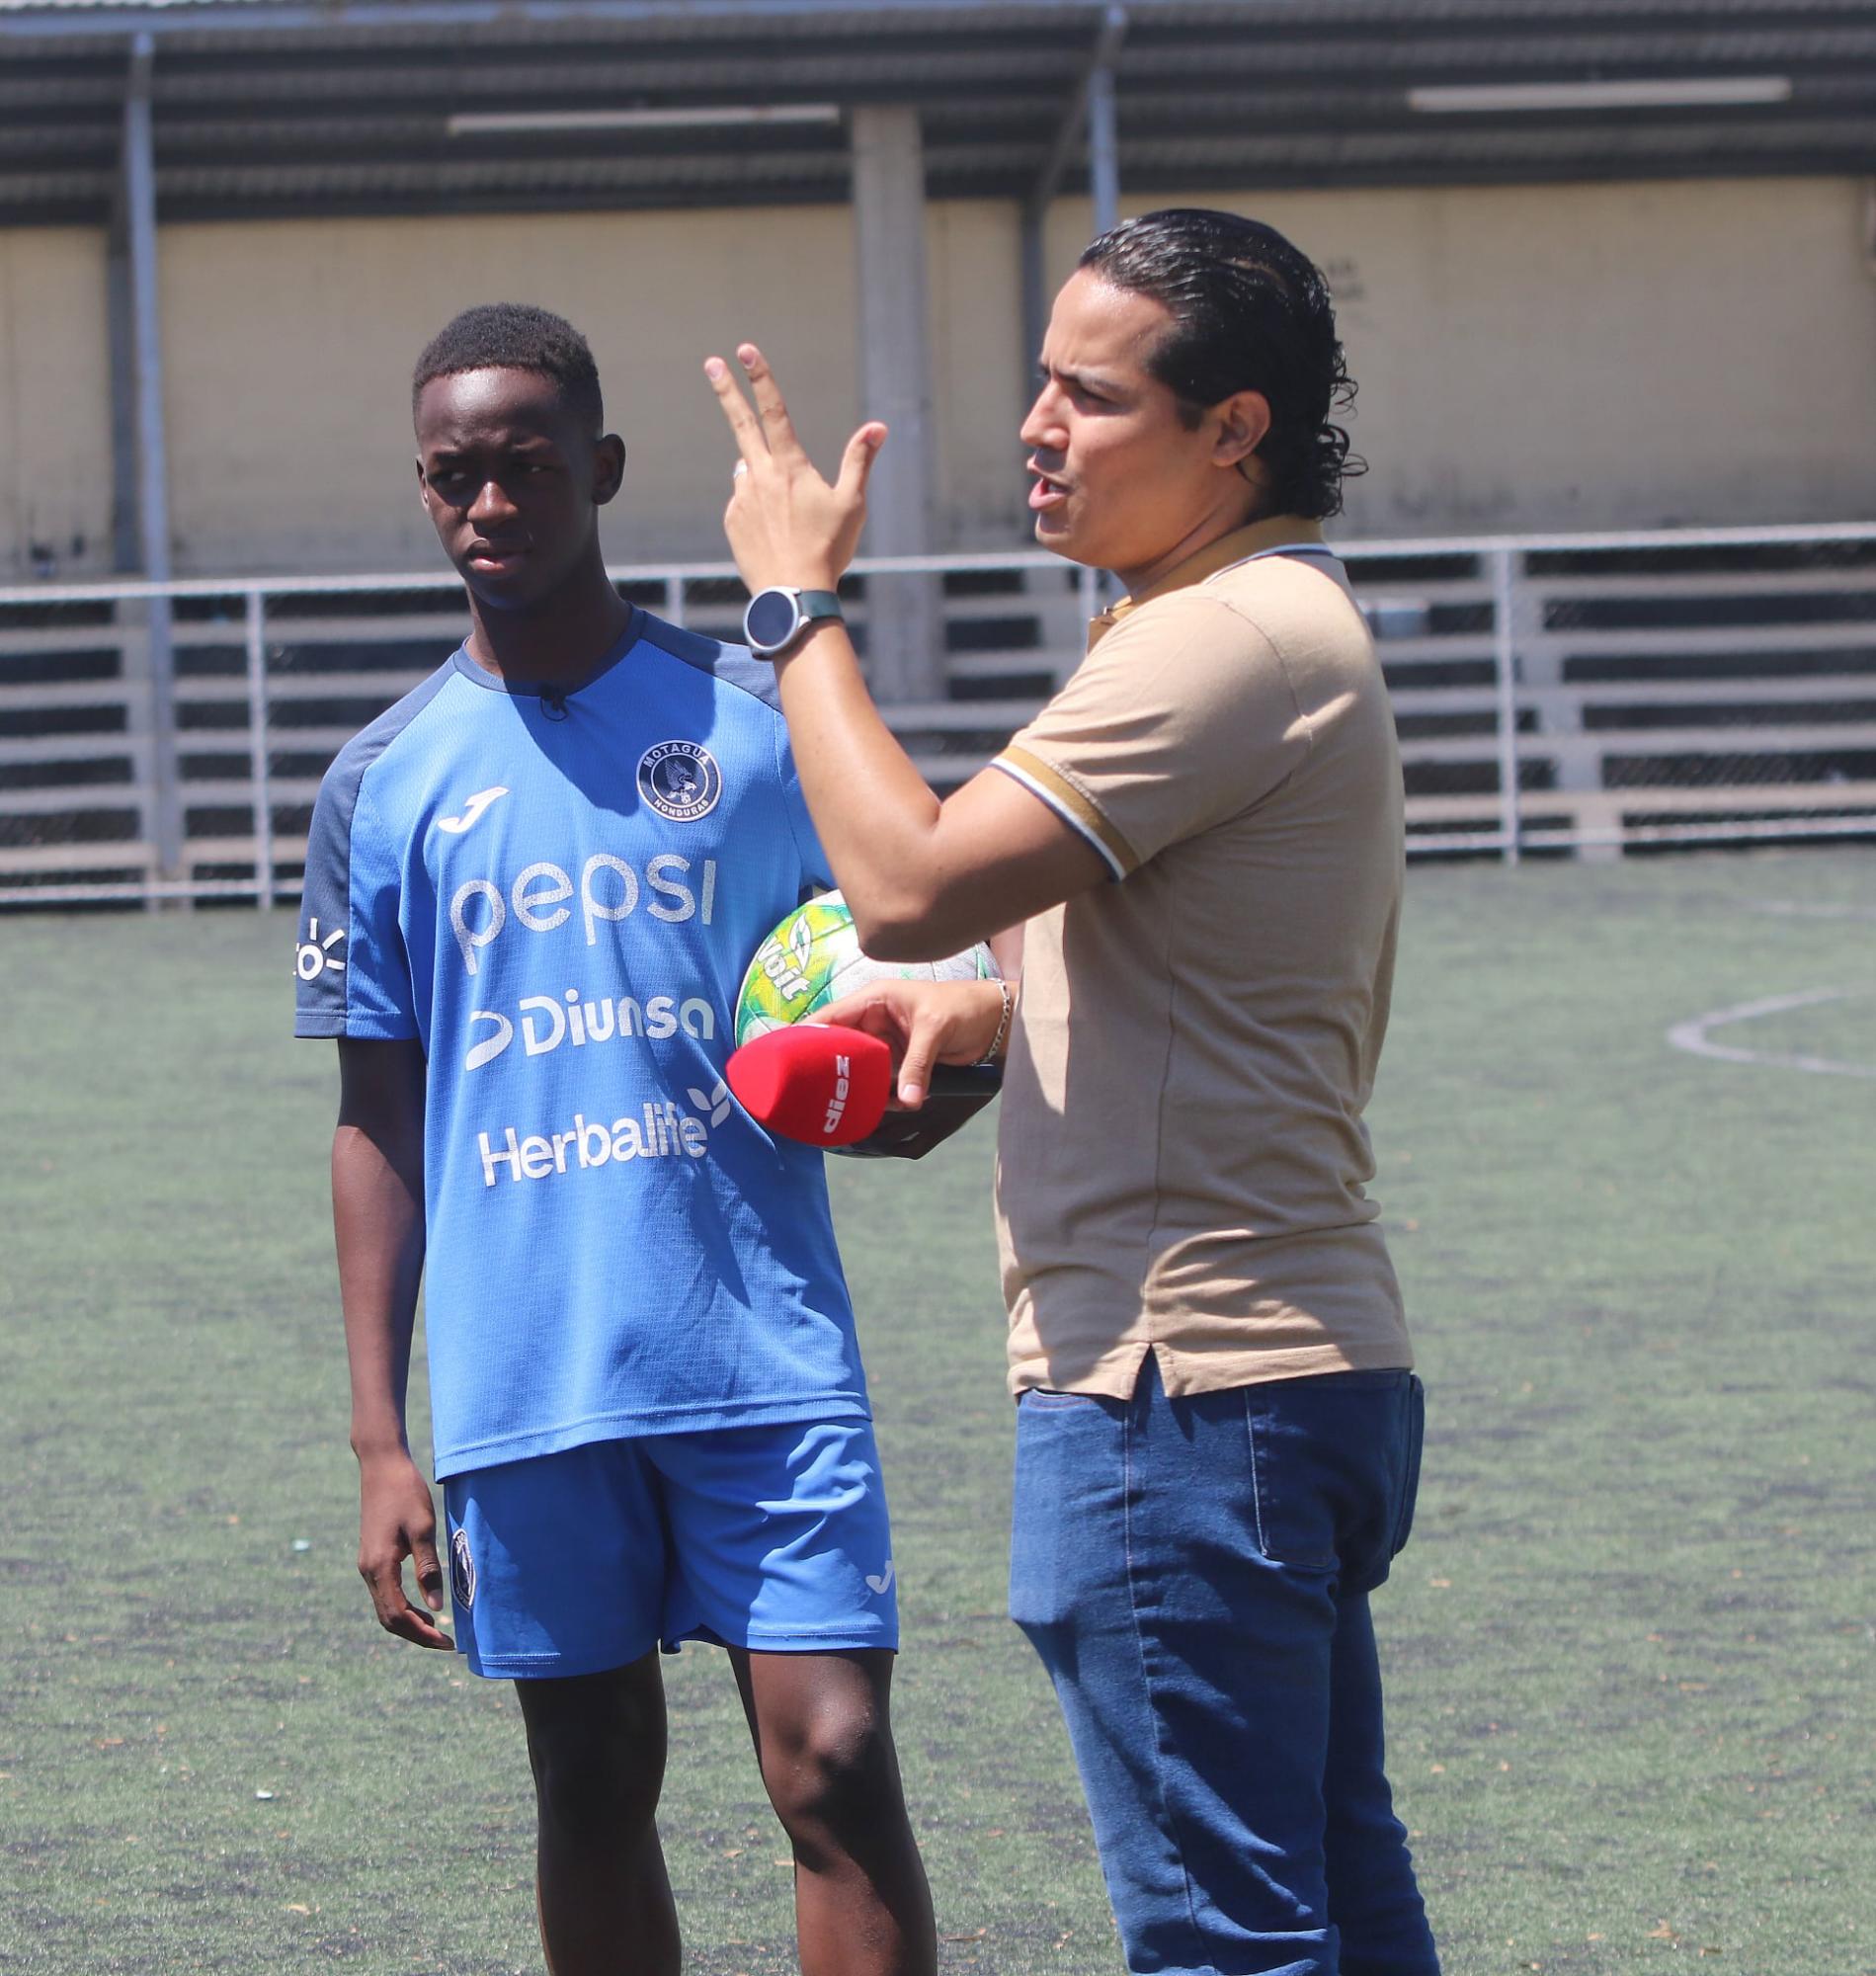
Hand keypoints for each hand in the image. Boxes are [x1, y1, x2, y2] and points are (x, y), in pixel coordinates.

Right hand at [356, 1449, 451, 1649]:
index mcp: (379, 1567)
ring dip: (408, 1623)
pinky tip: (422, 1606)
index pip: (399, 1615)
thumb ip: (428, 1568)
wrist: (382, 1467)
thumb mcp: (422, 1528)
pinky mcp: (372, 1558)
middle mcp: (368, 1571)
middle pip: (388, 1618)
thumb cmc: (406, 1493)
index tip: (446, 1642)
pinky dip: (402, 1607)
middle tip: (445, 1642)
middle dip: (416, 1634)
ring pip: (384, 1608)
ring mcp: (367, 1565)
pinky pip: (384, 1594)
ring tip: (436, 1630)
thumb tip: (436, 1607)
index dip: (422, 1633)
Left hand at [704, 343, 884, 595]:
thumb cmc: (828, 549)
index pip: (775, 411)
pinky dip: (756, 507)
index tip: (744, 350)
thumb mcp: (853, 504)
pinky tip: (775, 533)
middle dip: (726, 390)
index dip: (760, 378)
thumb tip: (878, 428)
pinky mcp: (732, 520)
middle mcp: (761, 475)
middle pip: (741, 424)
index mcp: (791, 466)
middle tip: (711, 363)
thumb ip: (860, 461)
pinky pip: (743, 501)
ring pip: (749, 471)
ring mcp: (742, 498)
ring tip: (788, 517)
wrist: (793, 595)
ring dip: (763, 476)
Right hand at [815, 978, 1006, 1107]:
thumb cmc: (965, 1007)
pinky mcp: (900, 1063)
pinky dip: (881, 1096)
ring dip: (859, 1088)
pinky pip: (880, 1082)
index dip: (804, 1036)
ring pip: (858, 1070)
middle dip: (830, 1070)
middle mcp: (873, 1022)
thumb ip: (917, 1065)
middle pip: (838, 1048)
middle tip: (812, 1093)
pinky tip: (886, 1106)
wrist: (997, 1020)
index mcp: (873, 1000)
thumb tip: (906, 1101)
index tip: (783, 1057)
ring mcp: (886, 1044)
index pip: (829, 1018)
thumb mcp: (935, 1030)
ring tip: (850, 1105)